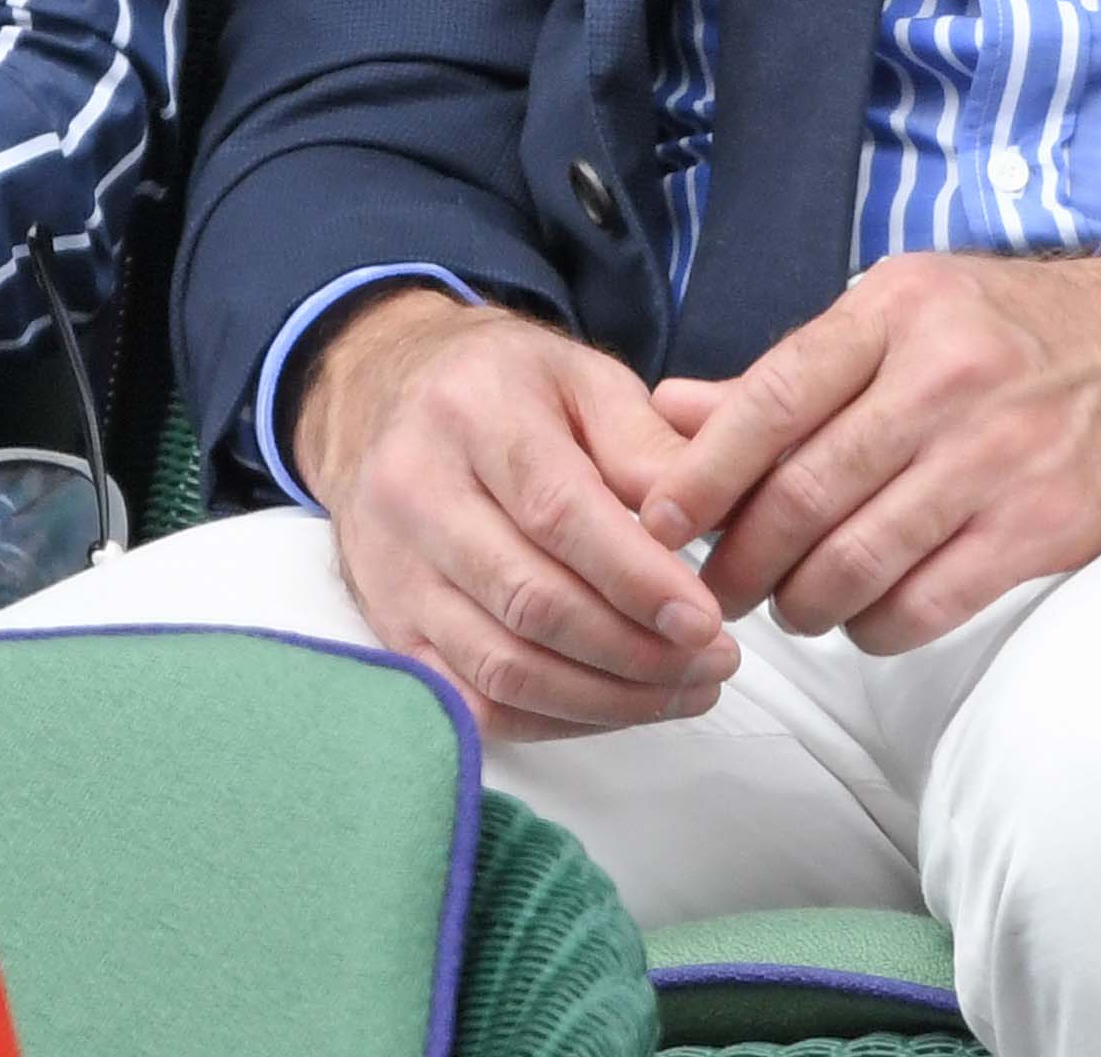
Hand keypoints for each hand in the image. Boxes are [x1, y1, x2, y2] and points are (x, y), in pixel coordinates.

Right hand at [295, 286, 739, 738]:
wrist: (385, 400)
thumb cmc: (503, 391)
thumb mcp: (583, 379)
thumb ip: (646, 444)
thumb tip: (700, 522)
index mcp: (471, 412)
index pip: (556, 513)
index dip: (635, 578)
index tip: (705, 620)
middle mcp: (414, 491)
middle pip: (529, 601)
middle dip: (636, 650)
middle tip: (715, 662)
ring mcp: (392, 567)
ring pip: (501, 667)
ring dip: (604, 698)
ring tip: (682, 689)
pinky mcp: (386, 624)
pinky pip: (469, 703)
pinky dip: (551, 720)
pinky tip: (613, 705)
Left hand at [638, 250, 1100, 653]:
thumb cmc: (1014, 330)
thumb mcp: (903, 314)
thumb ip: (789, 372)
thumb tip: (667, 414)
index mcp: (896, 310)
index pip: (770, 399)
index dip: (699, 476)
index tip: (654, 526)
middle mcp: (945, 377)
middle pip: (803, 493)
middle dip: (738, 561)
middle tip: (710, 592)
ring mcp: (1001, 454)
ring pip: (857, 559)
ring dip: (802, 603)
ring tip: (789, 607)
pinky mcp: (1047, 523)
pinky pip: (928, 602)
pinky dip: (876, 627)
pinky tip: (864, 620)